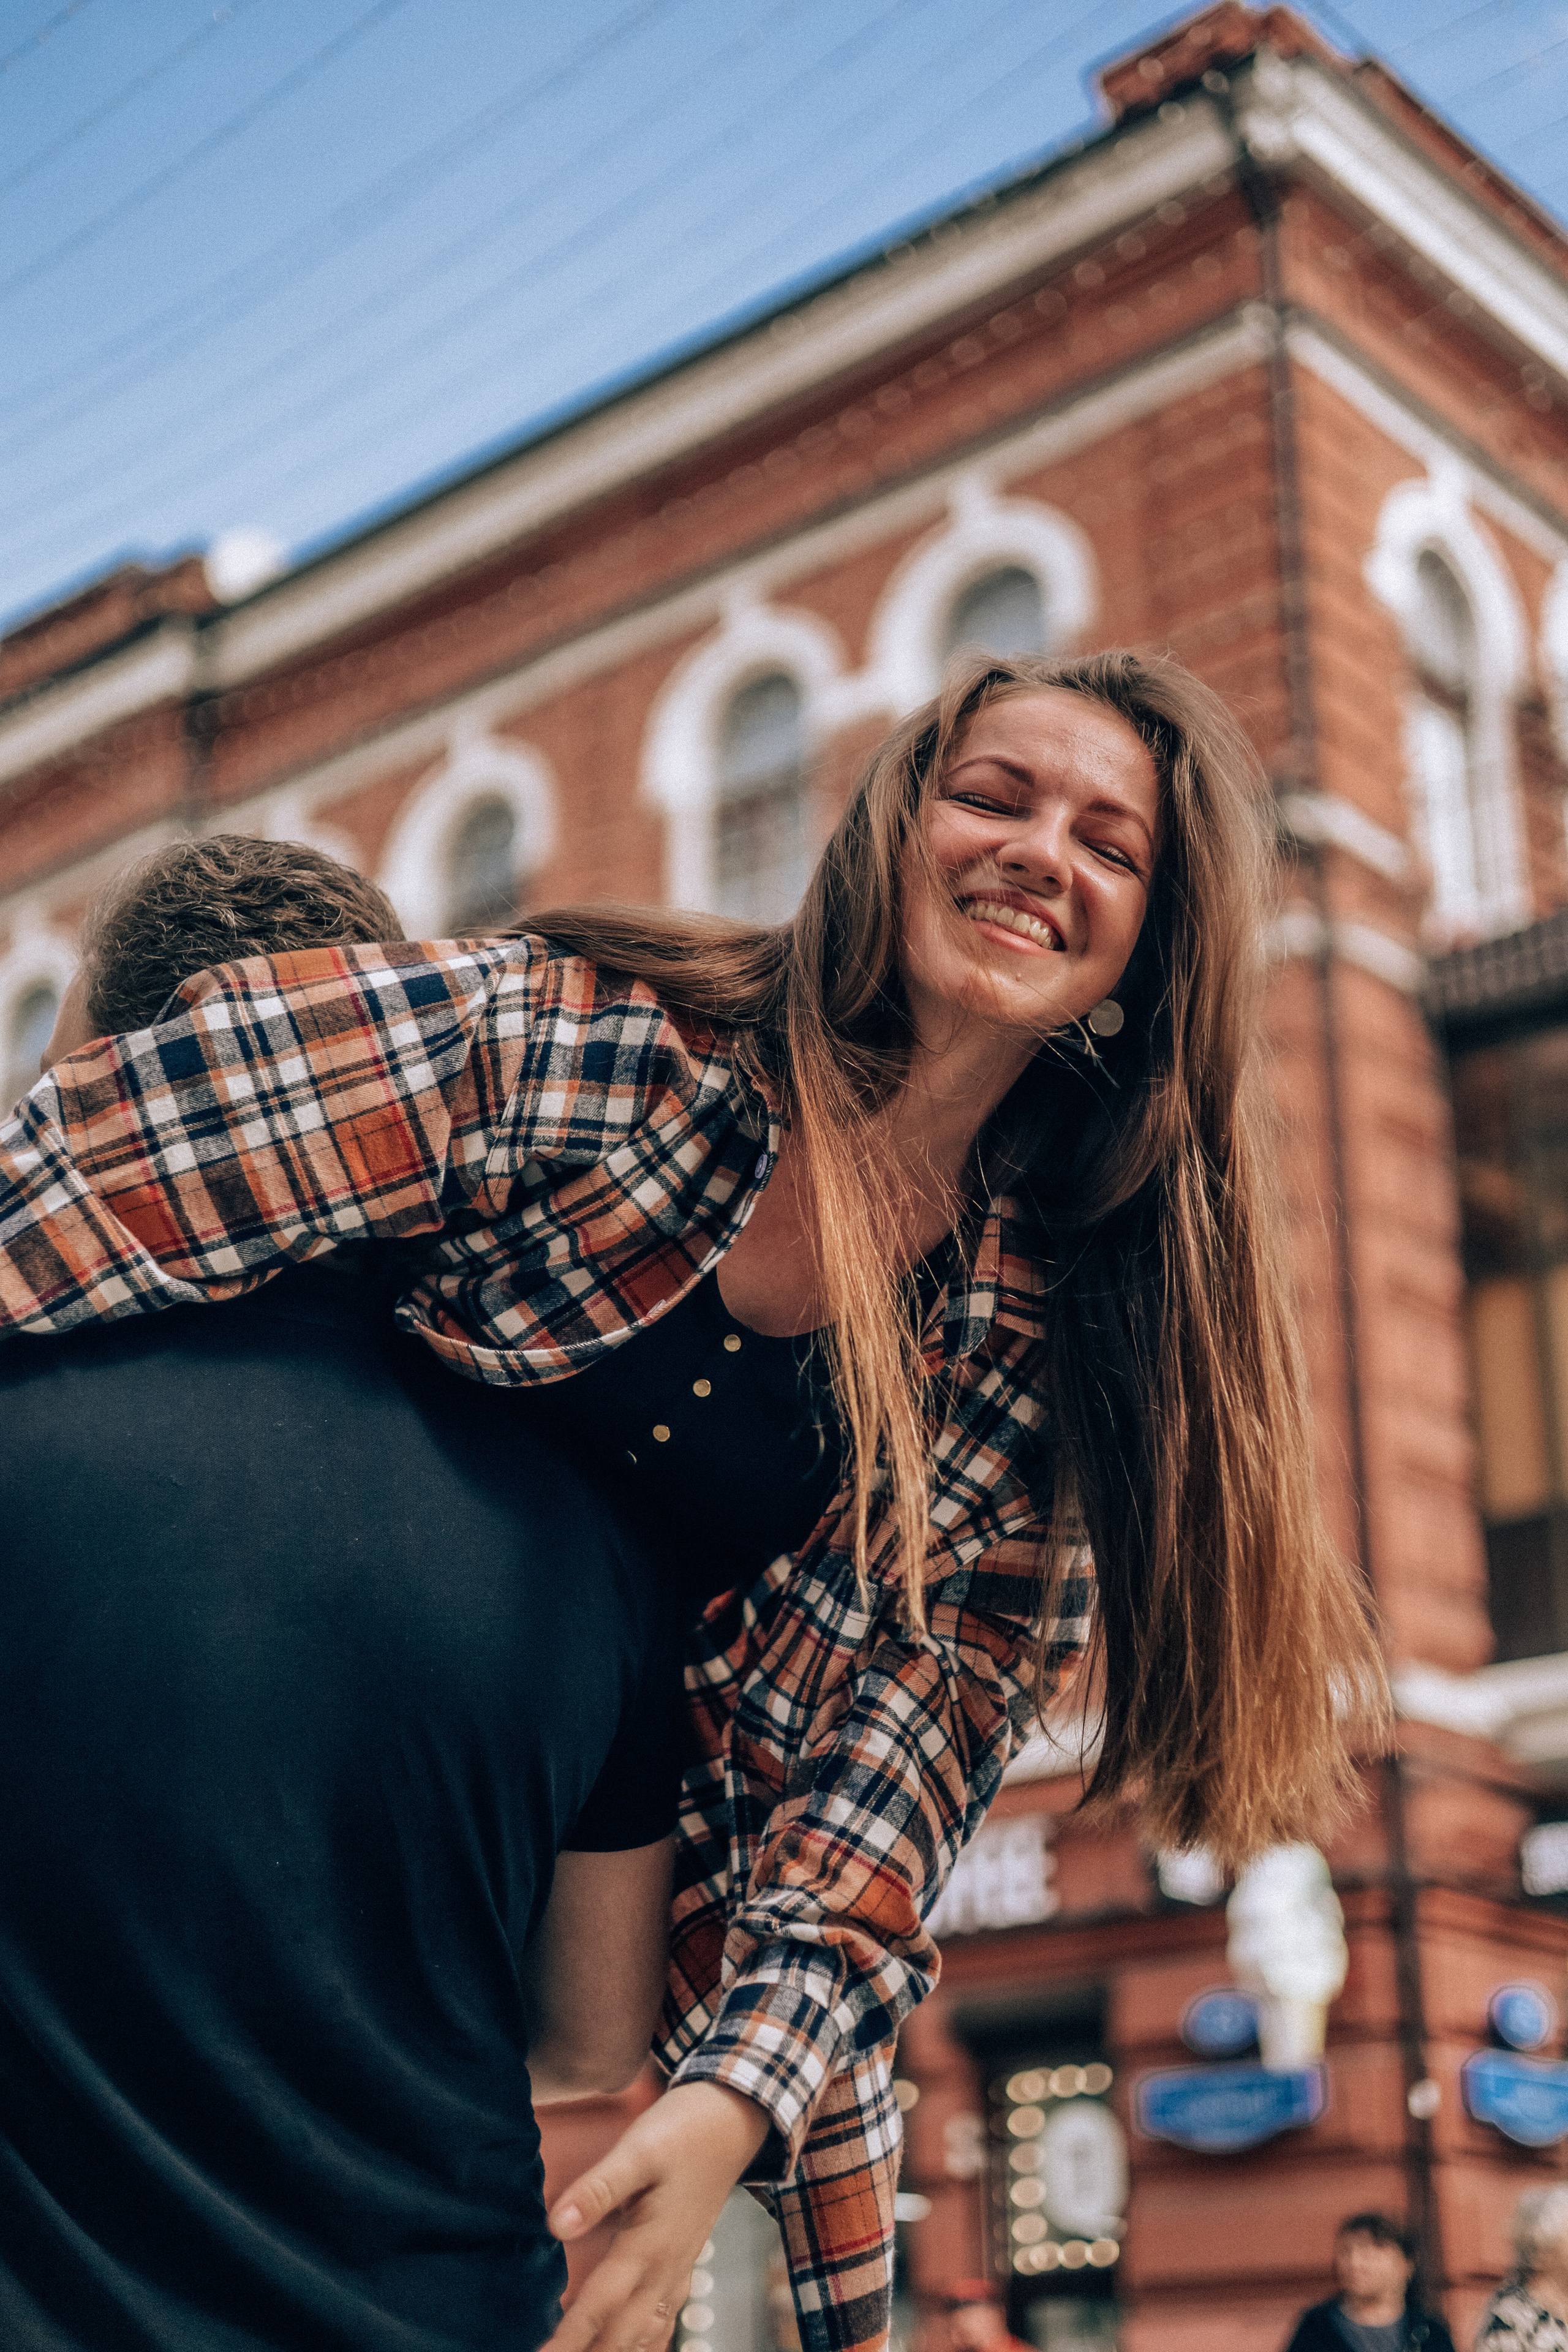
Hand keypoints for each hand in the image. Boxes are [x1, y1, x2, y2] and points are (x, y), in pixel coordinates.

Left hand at [543, 2080, 770, 2351]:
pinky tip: (629, 2348)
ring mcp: (678, 2269)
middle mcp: (666, 2267)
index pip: (600, 2305)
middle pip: (622, 2333)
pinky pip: (662, 2320)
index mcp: (650, 2244)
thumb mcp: (637, 2150)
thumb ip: (598, 2189)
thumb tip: (556, 2226)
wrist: (730, 2122)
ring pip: (645, 2334)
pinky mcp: (682, 2263)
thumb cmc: (682, 2132)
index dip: (569, 2339)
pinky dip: (643, 2344)